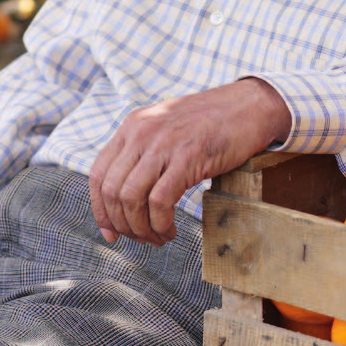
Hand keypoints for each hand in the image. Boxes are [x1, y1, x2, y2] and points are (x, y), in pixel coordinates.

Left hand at [88, 78, 291, 246]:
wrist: (246, 106)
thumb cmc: (208, 124)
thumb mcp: (164, 130)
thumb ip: (142, 155)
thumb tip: (122, 203)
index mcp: (132, 127)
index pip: (98, 175)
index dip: (100, 211)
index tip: (111, 233)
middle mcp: (141, 132)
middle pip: (112, 191)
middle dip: (123, 225)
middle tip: (142, 238)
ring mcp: (163, 144)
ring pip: (131, 199)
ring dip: (141, 229)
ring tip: (159, 237)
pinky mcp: (187, 157)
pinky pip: (159, 201)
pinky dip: (160, 224)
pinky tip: (171, 230)